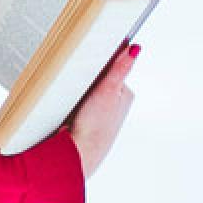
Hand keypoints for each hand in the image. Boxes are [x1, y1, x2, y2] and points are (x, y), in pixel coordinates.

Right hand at [67, 43, 138, 179]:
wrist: (79, 153)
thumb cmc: (96, 126)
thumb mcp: (108, 90)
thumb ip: (120, 68)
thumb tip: (134, 49)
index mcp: (124, 94)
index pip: (112, 68)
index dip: (99, 63)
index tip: (89, 60)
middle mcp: (115, 103)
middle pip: (98, 79)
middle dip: (86, 77)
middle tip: (78, 81)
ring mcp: (99, 112)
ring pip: (85, 91)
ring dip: (76, 90)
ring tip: (72, 96)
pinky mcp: (84, 120)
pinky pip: (75, 103)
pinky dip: (70, 102)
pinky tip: (67, 107)